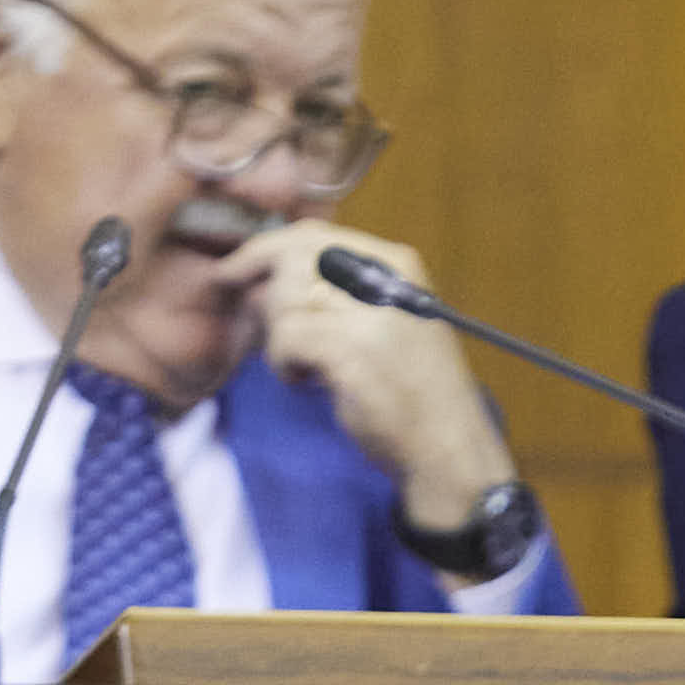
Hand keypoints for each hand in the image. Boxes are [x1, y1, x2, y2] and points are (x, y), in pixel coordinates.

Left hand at [218, 220, 516, 532]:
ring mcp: (369, 313)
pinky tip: (304, 381)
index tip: (235, 271)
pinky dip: (282, 363)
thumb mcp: (386, 320)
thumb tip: (263, 270)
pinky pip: (285, 337)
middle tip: (275, 336)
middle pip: (292, 262)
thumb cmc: (415, 390)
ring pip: (285, 300)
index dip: (264, 250)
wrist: (449, 448)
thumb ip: (338, 289)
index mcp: (397, 264)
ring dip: (279, 337)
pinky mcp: (350, 350)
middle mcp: (385, 278)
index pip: (312, 236)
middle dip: (269, 298)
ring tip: (304, 366)